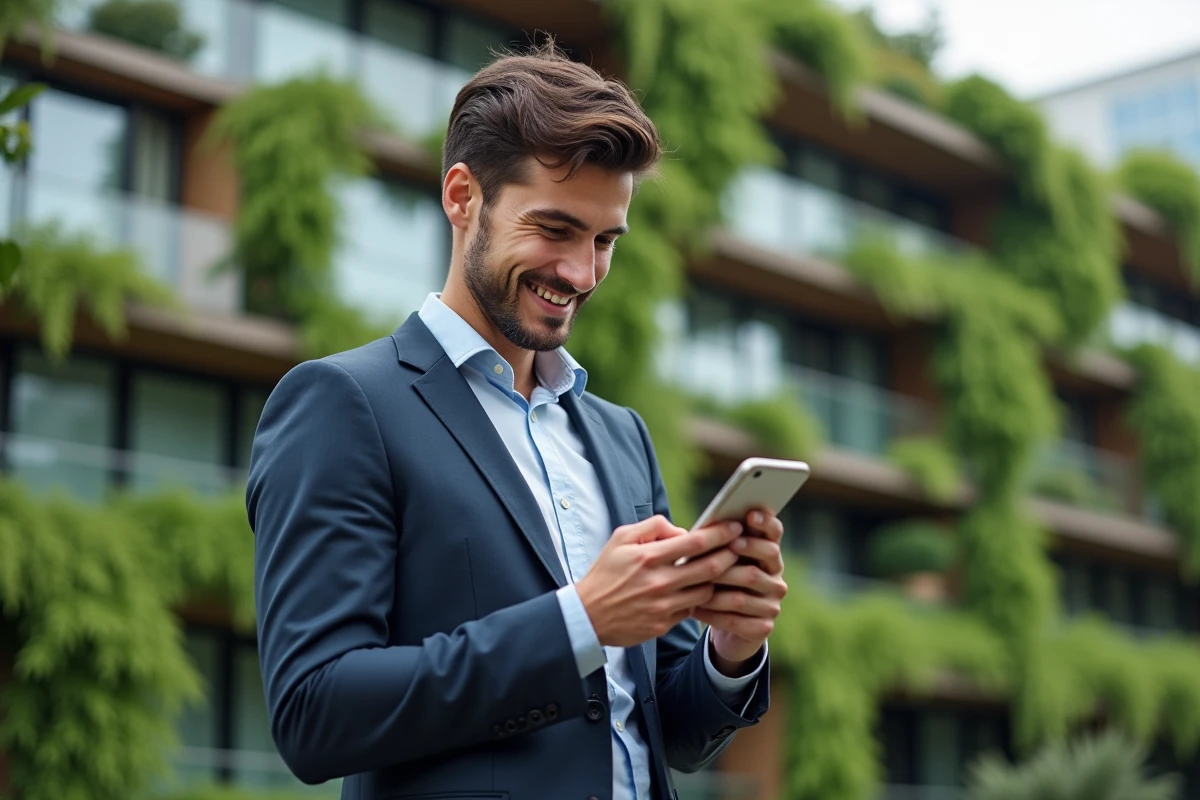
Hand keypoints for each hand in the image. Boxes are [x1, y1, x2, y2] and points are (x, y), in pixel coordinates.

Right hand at [576, 515, 743, 647]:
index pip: (695, 542)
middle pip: (710, 567)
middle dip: (731, 554)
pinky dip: (701, 599)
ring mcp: (663, 606)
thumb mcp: (621, 538)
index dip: (720, 533)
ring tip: (726, 570)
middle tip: (742, 546)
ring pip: (706, 591)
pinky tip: (703, 590)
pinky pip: (692, 609)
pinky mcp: (663, 624)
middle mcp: (659, 581)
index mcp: (649, 556)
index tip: (735, 526)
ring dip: (719, 580)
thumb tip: (681, 530)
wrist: (587, 615)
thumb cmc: (605, 572)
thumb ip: (652, 527)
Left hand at [695, 510, 787, 670]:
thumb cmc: (716, 583)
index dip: (765, 523)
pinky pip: (737, 620)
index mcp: (767, 555)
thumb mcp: (718, 561)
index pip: (774, 533)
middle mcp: (775, 577)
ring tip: (693, 585)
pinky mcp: (764, 627)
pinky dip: (712, 614)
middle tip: (726, 547)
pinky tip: (693, 608)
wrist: (725, 624)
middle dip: (742, 552)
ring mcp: (772, 604)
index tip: (750, 515)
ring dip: (716, 589)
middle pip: (766, 558)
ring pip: (744, 593)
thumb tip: (700, 529)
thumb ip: (716, 544)